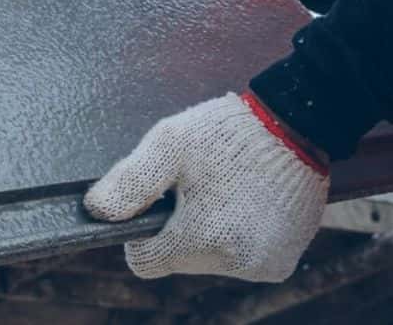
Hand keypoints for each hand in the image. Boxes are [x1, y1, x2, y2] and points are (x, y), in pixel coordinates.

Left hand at [83, 93, 328, 282]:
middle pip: (177, 261)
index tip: (160, 202)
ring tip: (225, 192)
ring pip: (208, 262)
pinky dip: (236, 238)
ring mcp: (264, 266)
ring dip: (208, 234)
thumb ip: (129, 181)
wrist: (296, 125)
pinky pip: (239, 260)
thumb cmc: (228, 132)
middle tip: (198, 189)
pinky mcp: (281, 264)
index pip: (145, 262)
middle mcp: (237, 262)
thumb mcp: (168, 144)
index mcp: (204, 238)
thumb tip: (96, 211)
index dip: (144, 231)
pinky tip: (246, 204)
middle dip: (179, 229)